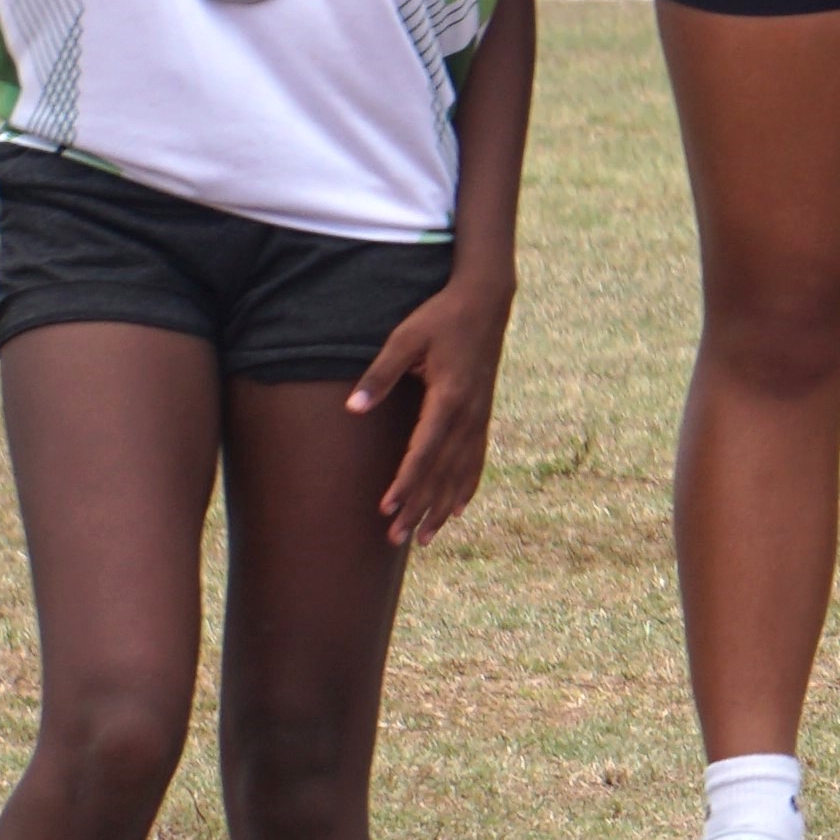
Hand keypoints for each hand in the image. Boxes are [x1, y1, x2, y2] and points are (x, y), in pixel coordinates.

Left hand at [355, 268, 506, 547]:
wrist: (486, 300)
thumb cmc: (441, 317)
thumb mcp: (405, 338)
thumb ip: (379, 375)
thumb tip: (352, 408)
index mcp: (450, 396)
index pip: (425, 450)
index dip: (406, 482)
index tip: (388, 508)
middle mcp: (470, 413)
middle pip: (443, 471)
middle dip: (420, 507)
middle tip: (397, 538)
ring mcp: (480, 415)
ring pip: (462, 471)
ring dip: (442, 506)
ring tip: (424, 538)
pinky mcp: (483, 413)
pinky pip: (477, 459)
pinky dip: (467, 486)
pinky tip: (457, 508)